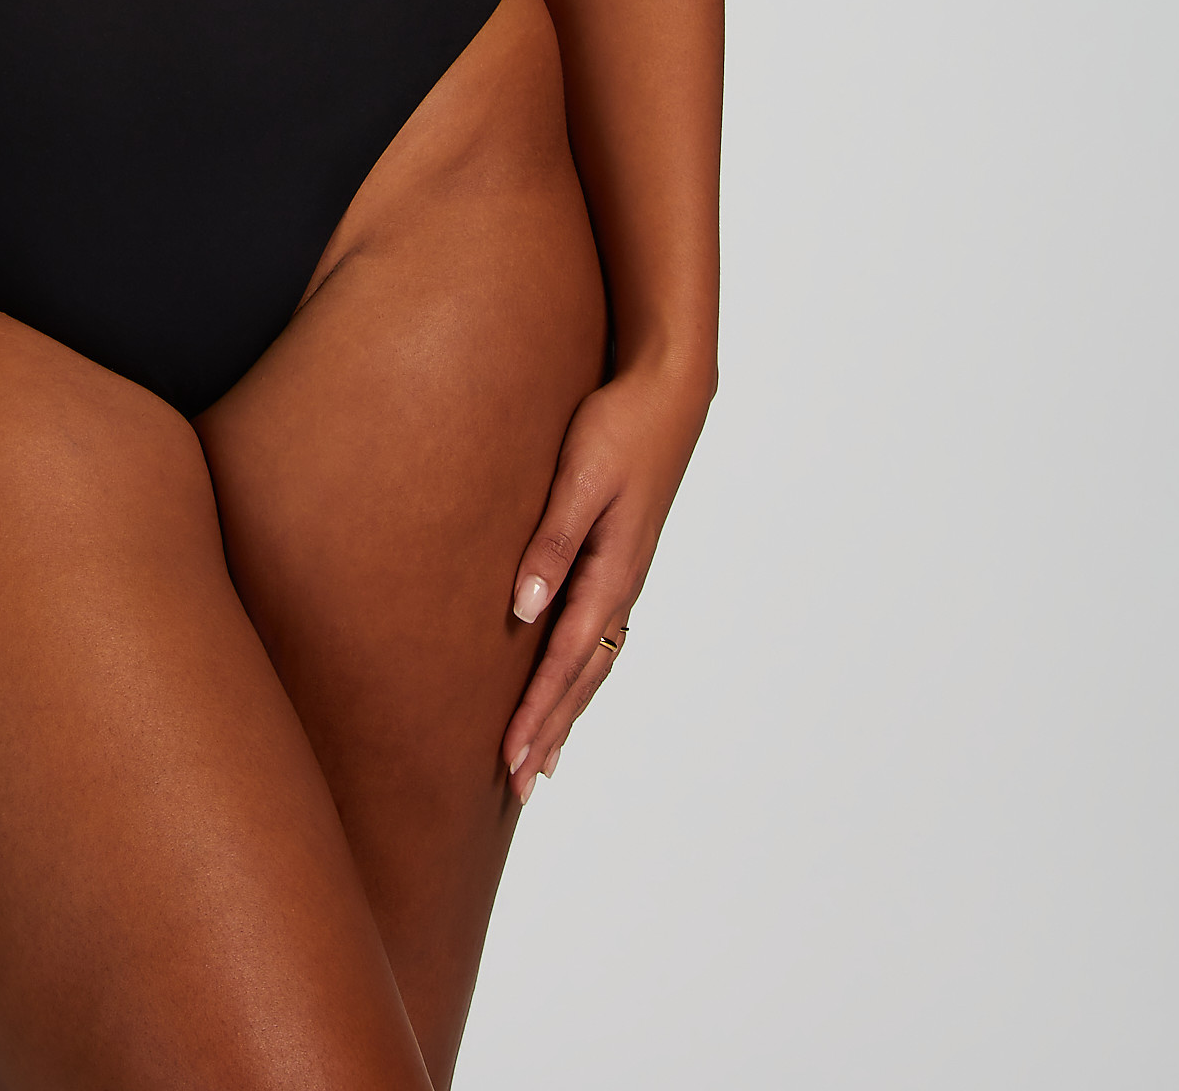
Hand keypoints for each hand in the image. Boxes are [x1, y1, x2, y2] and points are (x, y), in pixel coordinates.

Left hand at [502, 362, 709, 805]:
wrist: (667, 393)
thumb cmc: (617, 427)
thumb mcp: (579, 479)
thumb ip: (552, 543)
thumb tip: (522, 610)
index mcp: (612, 572)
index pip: (566, 661)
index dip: (538, 713)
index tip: (511, 760)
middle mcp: (622, 585)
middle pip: (583, 677)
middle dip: (550, 730)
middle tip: (518, 785)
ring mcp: (625, 576)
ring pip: (594, 663)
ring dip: (566, 711)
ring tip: (542, 761)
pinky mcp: (620, 560)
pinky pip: (599, 636)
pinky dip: (581, 674)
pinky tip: (568, 685)